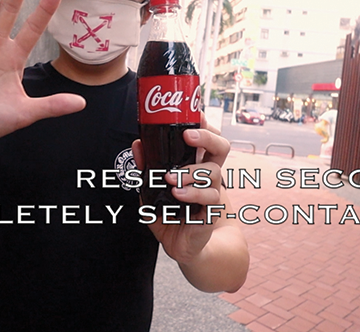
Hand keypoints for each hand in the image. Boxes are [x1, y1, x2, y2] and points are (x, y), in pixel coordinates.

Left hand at [132, 113, 230, 264]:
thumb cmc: (170, 213)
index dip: (205, 124)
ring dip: (191, 172)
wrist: (181, 245)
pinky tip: (178, 193)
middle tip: (188, 136)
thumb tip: (137, 144)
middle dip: (206, 137)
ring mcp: (213, 192)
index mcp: (197, 164)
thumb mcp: (151, 188)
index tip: (196, 114)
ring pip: (214, 172)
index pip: (208, 138)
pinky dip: (192, 193)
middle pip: (221, 147)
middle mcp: (209, 175)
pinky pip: (209, 197)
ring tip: (171, 178)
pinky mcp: (212, 211)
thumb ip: (146, 167)